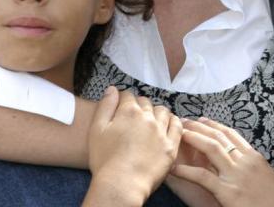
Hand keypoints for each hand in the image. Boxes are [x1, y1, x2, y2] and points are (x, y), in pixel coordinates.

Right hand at [85, 87, 181, 205]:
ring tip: (152, 119)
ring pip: (163, 112)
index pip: (128, 95)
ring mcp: (162, 132)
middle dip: (140, 105)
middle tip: (134, 115)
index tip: (122, 104)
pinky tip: (169, 124)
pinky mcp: (171, 146)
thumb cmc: (105, 160)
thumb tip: (112, 89)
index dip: (124, 99)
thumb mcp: (96, 130)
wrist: (122, 184)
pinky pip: (177, 126)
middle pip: (146, 103)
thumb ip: (105, 106)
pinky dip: (174, 121)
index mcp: (129, 112)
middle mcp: (148, 118)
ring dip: (157, 112)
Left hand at [169, 118, 273, 206]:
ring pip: (211, 149)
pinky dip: (186, 171)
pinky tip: (174, 169)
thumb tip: (237, 161)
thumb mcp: (264, 176)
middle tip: (184, 122)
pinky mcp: (228, 191)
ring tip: (178, 135)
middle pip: (218, 137)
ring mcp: (236, 175)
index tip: (201, 119)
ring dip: (192, 139)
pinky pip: (202, 177)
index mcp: (254, 157)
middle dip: (199, 127)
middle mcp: (245, 161)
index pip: (231, 134)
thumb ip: (250, 166)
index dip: (213, 125)